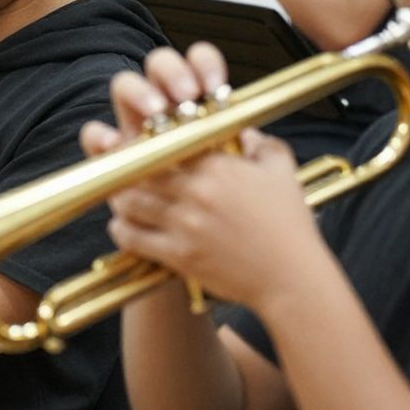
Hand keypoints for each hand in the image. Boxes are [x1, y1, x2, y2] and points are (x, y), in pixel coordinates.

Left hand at [83, 43, 323, 310]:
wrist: (291, 278)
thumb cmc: (290, 225)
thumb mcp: (282, 172)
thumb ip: (262, 143)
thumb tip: (242, 132)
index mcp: (217, 166)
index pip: (167, 141)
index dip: (149, 138)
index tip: (142, 139)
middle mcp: (196, 191)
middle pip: (140, 168)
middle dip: (126, 164)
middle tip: (118, 163)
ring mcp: (184, 224)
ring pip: (131, 201)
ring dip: (119, 195)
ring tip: (118, 192)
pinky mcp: (178, 255)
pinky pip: (134, 238)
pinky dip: (121, 229)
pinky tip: (120, 224)